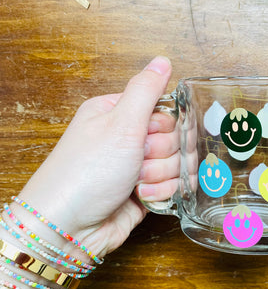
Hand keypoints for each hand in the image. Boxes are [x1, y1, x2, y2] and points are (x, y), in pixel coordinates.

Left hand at [17, 56, 178, 258]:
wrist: (70, 227)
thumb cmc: (86, 172)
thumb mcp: (119, 123)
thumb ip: (146, 90)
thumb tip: (162, 61)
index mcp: (118, 114)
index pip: (164, 110)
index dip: (162, 125)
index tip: (146, 135)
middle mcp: (127, 139)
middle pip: (173, 138)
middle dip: (159, 154)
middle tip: (137, 160)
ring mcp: (137, 166)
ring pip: (176, 164)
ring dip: (159, 175)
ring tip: (134, 182)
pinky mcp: (145, 190)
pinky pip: (172, 185)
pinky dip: (159, 193)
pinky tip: (140, 196)